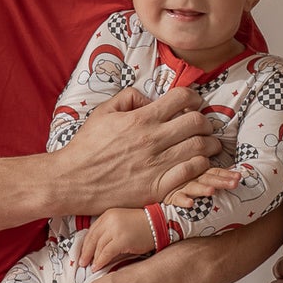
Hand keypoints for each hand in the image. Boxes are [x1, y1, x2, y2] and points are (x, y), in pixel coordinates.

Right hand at [52, 88, 219, 213]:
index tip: (194, 103)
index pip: (182, 98)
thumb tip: (152, 98)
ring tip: (208, 145)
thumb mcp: (104, 111)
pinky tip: (199, 162)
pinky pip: (191, 171)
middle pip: (197, 122)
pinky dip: (201, 164)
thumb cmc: (87, 145)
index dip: (194, 97)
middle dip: (205, 121)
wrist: (73, 180)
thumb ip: (130, 97)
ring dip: (209, 144)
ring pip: (200, 147)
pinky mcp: (157, 185)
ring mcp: (157, 164)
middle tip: (203, 126)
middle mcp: (152, 139)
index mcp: (141, 118)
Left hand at [78, 206, 153, 270]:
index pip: (92, 231)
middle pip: (92, 239)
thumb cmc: (143, 226)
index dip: (85, 244)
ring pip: (98, 246)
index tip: (82, 253)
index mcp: (109, 214)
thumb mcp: (122, 222)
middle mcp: (110, 220)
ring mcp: (116, 229)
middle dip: (85, 252)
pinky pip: (106, 253)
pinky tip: (98, 267)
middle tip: (81, 262)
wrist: (160, 224)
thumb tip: (97, 248)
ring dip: (93, 258)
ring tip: (91, 267)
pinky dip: (100, 261)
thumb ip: (110, 231)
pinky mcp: (122, 239)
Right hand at [164, 167, 241, 207]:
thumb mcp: (197, 178)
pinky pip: (177, 199)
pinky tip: (190, 204)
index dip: (227, 174)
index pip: (215, 172)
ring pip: (194, 187)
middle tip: (234, 183)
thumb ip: (211, 177)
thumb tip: (236, 177)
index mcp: (200, 173)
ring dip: (203, 189)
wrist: (156, 186)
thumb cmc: (182, 185)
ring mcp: (181, 187)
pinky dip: (183, 201)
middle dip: (222, 181)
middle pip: (208, 178)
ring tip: (212, 191)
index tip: (239, 177)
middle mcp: (192, 179)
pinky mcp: (171, 197)